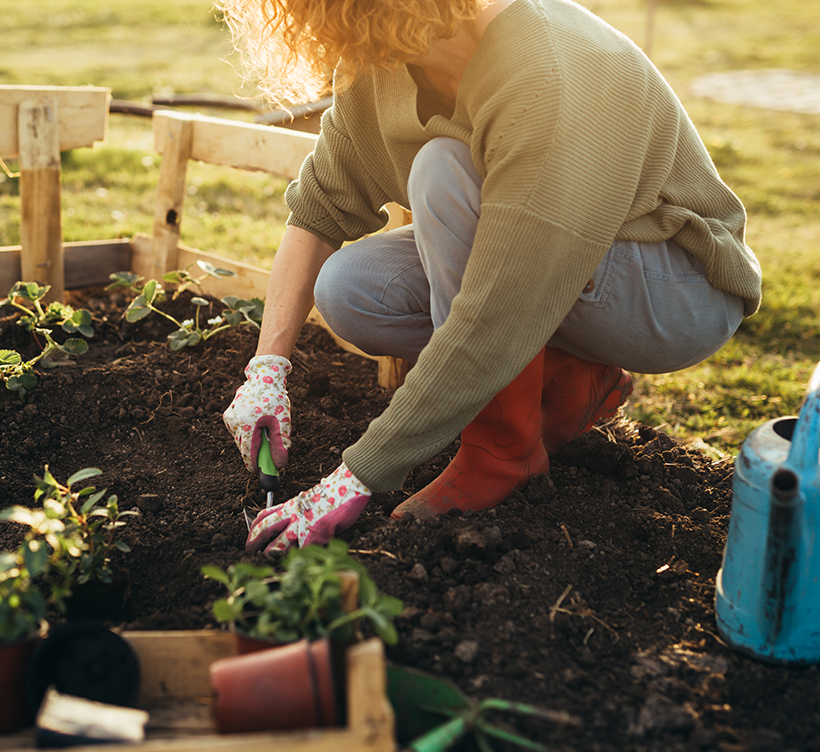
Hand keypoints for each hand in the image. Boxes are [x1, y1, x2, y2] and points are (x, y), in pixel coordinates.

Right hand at [223, 355, 291, 471]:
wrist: (264, 377)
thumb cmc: (276, 400)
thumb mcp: (282, 423)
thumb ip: (280, 445)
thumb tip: (279, 466)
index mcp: (248, 425)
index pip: (248, 454)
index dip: (256, 465)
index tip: (263, 472)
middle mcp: (234, 423)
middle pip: (243, 449)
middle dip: (255, 453)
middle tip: (268, 452)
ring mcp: (229, 419)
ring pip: (240, 441)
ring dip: (251, 441)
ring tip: (264, 429)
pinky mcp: (228, 415)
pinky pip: (237, 432)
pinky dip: (247, 432)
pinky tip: (256, 422)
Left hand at [246, 463, 370, 553]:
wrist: (349, 483)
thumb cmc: (335, 492)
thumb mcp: (311, 499)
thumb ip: (301, 512)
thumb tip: (297, 526)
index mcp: (292, 505)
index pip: (265, 515)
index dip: (254, 528)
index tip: (250, 537)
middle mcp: (293, 514)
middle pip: (265, 529)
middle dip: (254, 542)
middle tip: (250, 552)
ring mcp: (303, 524)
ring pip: (279, 545)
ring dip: (274, 555)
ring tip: (272, 561)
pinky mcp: (316, 533)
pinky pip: (303, 550)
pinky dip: (300, 558)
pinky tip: (299, 562)